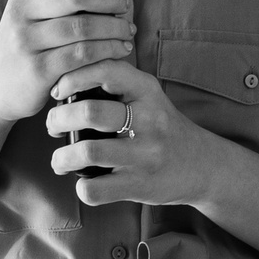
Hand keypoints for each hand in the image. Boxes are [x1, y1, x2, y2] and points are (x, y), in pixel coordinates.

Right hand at [0, 0, 134, 126]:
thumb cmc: (29, 39)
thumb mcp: (44, 7)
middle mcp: (21, 8)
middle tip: (123, 6)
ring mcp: (26, 40)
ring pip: (83, 27)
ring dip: (114, 28)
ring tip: (126, 31)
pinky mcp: (37, 69)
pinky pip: (82, 55)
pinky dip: (108, 50)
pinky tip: (118, 50)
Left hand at [46, 58, 218, 206]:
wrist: (205, 166)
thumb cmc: (164, 128)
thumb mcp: (149, 97)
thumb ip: (116, 85)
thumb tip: (63, 82)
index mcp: (147, 91)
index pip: (105, 70)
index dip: (72, 77)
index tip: (58, 91)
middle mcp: (149, 120)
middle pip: (89, 112)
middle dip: (58, 119)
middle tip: (53, 126)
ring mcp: (146, 155)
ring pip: (88, 151)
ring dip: (62, 157)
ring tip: (60, 159)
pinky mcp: (141, 186)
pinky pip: (96, 189)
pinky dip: (81, 187)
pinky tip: (82, 182)